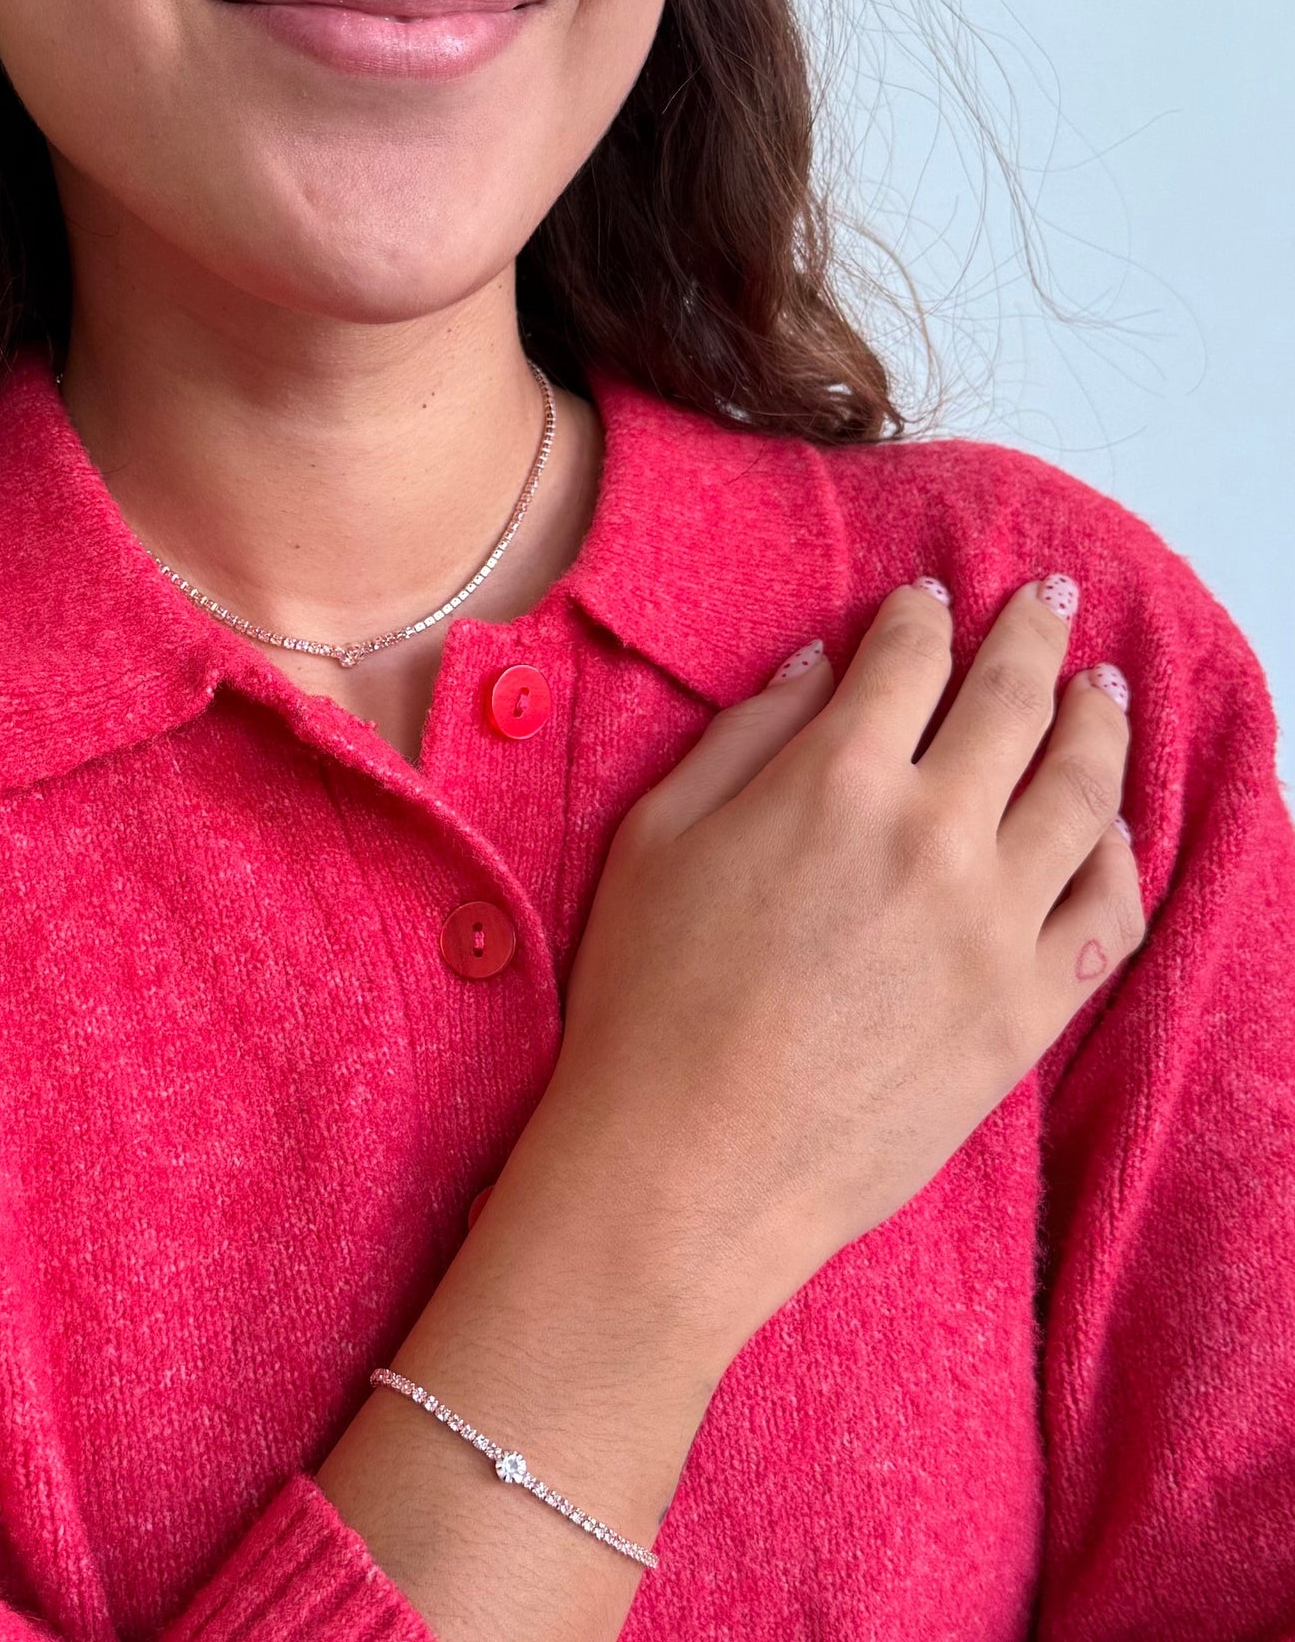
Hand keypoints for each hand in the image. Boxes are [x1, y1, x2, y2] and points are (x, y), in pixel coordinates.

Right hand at [551, 575, 1143, 1312]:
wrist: (687, 1168)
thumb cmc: (646, 1001)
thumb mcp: (654, 839)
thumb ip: (742, 735)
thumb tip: (818, 666)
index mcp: (833, 778)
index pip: (908, 658)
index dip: (923, 616)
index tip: (929, 603)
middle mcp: (933, 834)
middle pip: (1014, 700)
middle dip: (1036, 633)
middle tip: (1054, 600)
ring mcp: (994, 925)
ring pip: (1085, 791)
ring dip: (1100, 725)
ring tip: (1104, 694)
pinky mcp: (1025, 1011)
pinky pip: (1109, 911)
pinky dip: (1121, 853)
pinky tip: (1112, 826)